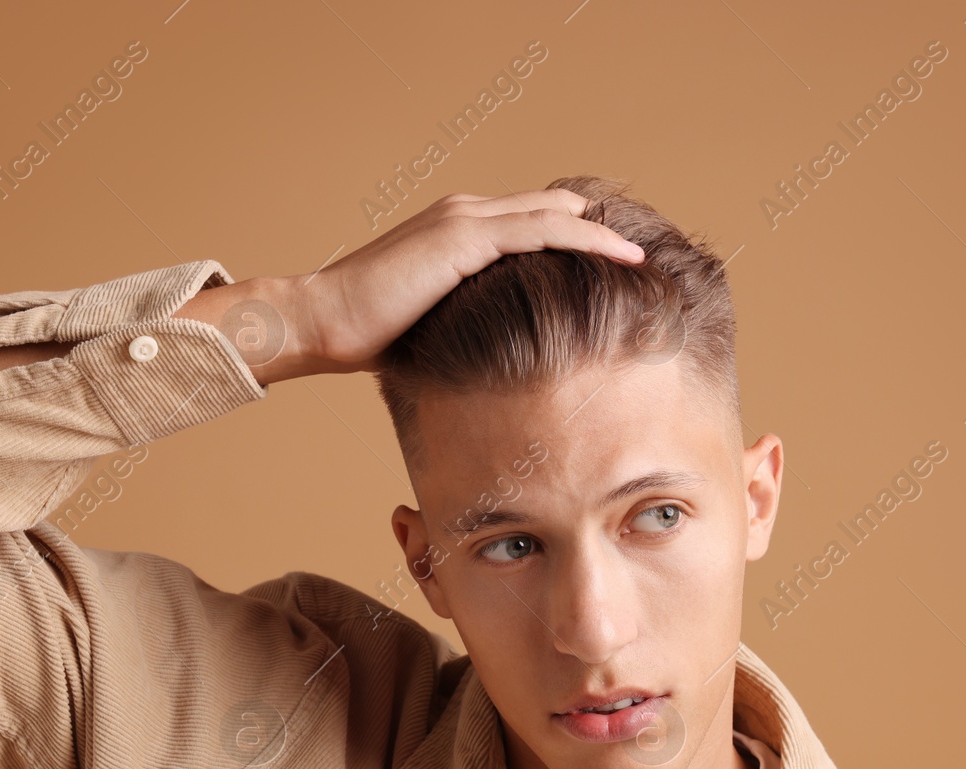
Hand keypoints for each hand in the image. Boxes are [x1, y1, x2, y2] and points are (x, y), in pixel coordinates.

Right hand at [177, 189, 644, 384]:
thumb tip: (502, 362)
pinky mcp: (464, 237)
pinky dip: (589, 241)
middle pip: (553, 210)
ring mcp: (464, 219)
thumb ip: (468, 325)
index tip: (616, 269)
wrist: (319, 323)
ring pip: (557, 215)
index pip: (531, 224)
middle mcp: (464, 214)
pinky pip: (544, 231)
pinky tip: (623, 259)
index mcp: (456, 232)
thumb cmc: (363, 338)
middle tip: (643, 261)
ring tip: (646, 259)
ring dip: (605, 235)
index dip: (576, 241)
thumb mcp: (432, 326)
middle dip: (600, 232)